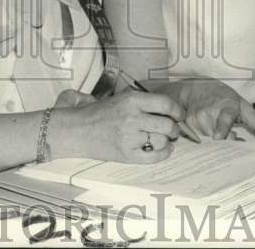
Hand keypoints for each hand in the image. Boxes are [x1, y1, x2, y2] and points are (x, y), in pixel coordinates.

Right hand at [48, 90, 184, 162]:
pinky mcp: (126, 155)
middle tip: (172, 129)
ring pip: (162, 141)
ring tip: (163, 139)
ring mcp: (129, 138)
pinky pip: (153, 157)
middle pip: (167, 125)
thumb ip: (141, 99)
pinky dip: (163, 154)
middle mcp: (132, 117)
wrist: (75, 130)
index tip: (179, 114)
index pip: (166, 104)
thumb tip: (166, 106)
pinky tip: (162, 150)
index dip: (177, 110)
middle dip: (174, 128)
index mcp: (131, 100)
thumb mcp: (119, 97)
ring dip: (167, 141)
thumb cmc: (97, 113)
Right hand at [177, 79, 254, 143]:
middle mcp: (209, 112)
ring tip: (220, 141)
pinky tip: (208, 142)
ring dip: (217, 148)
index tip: (219, 137)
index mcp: (226, 106)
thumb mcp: (244, 107)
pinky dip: (206, 146)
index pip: (225, 118)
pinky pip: (198, 142)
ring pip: (209, 143)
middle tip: (235, 156)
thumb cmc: (224, 99)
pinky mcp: (185, 126)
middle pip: (218, 139)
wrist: (195, 89)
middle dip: (226, 149)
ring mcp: (195, 119)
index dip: (222, 128)